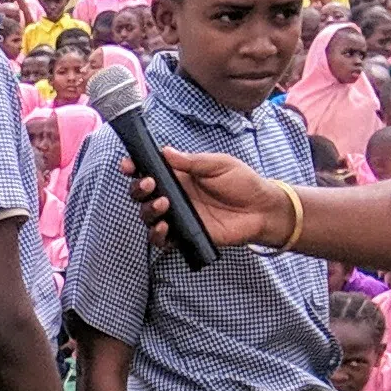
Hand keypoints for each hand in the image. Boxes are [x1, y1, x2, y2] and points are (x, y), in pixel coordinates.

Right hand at [143, 147, 295, 252]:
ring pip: (148, 215)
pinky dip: (157, 234)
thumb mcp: (219, 164)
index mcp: (179, 175)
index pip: (149, 170)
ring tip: (163, 203)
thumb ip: (192, 161)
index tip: (128, 164)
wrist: (261, 209)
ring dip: (148, 210)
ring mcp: (177, 216)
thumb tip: (165, 152)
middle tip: (150, 184)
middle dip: (138, 188)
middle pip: (142, 194)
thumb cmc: (242, 182)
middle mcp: (174, 195)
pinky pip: (161, 238)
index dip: (135, 167)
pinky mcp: (185, 234)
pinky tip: (165, 226)